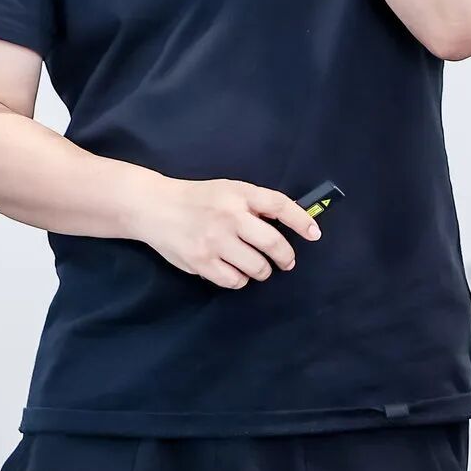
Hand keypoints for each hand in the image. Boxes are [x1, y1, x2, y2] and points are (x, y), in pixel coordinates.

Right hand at [138, 175, 321, 289]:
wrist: (155, 207)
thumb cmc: (198, 199)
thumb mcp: (228, 190)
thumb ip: (254, 204)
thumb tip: (289, 224)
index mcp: (239, 194)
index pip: (279, 205)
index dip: (302, 220)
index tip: (314, 234)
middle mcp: (229, 216)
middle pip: (273, 243)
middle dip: (286, 258)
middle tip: (287, 262)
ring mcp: (215, 240)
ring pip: (257, 267)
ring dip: (263, 271)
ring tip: (257, 266)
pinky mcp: (202, 262)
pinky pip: (235, 281)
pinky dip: (240, 279)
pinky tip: (234, 271)